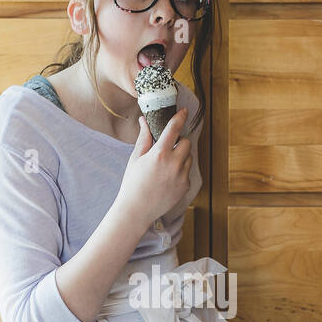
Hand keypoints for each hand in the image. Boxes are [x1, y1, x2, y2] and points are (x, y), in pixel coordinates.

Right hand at [115, 108, 192, 231]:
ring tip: (166, 166)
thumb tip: (144, 120)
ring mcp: (181, 176)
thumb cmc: (133, 183)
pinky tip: (167, 179)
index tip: (184, 111)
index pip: (174, 129)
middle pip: (186, 143)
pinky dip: (180, 172)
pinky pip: (187, 172)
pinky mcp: (185, 187)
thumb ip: (144, 138)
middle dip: (179, 142)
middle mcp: (174, 164)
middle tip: (168, 148)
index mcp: (160, 154)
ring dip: (181, 157)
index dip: (180, 117)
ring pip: (189, 158)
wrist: (137, 210)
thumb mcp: (136, 158)